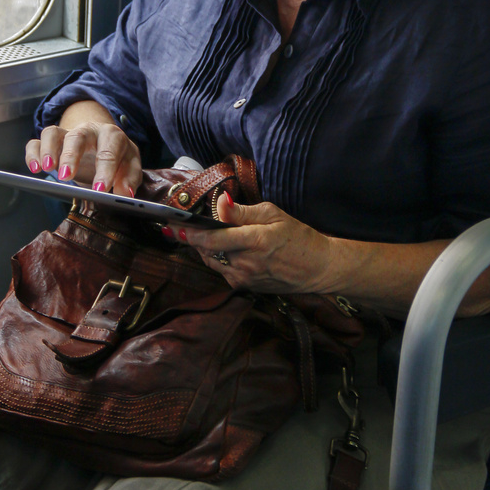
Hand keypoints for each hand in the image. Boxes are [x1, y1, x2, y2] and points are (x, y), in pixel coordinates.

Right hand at [24, 117, 141, 196]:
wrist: (106, 146)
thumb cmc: (119, 158)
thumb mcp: (130, 167)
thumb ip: (129, 179)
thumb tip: (124, 194)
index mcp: (112, 136)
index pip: (109, 151)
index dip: (105, 170)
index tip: (99, 189)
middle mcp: (88, 131)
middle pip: (77, 136)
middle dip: (71, 155)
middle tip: (65, 177)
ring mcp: (68, 135)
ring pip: (53, 133)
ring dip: (48, 150)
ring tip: (47, 169)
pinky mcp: (52, 143)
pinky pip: (36, 142)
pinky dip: (33, 153)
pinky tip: (35, 169)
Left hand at [178, 193, 335, 293]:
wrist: (317, 268)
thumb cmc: (298, 236)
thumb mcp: (273, 214)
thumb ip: (242, 211)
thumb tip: (219, 203)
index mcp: (255, 242)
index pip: (213, 238)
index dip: (190, 232)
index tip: (172, 225)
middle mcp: (246, 263)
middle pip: (207, 250)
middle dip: (191, 238)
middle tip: (175, 227)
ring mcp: (244, 278)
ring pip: (211, 260)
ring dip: (203, 247)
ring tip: (198, 234)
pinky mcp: (244, 286)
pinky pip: (221, 269)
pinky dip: (217, 256)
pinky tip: (221, 247)